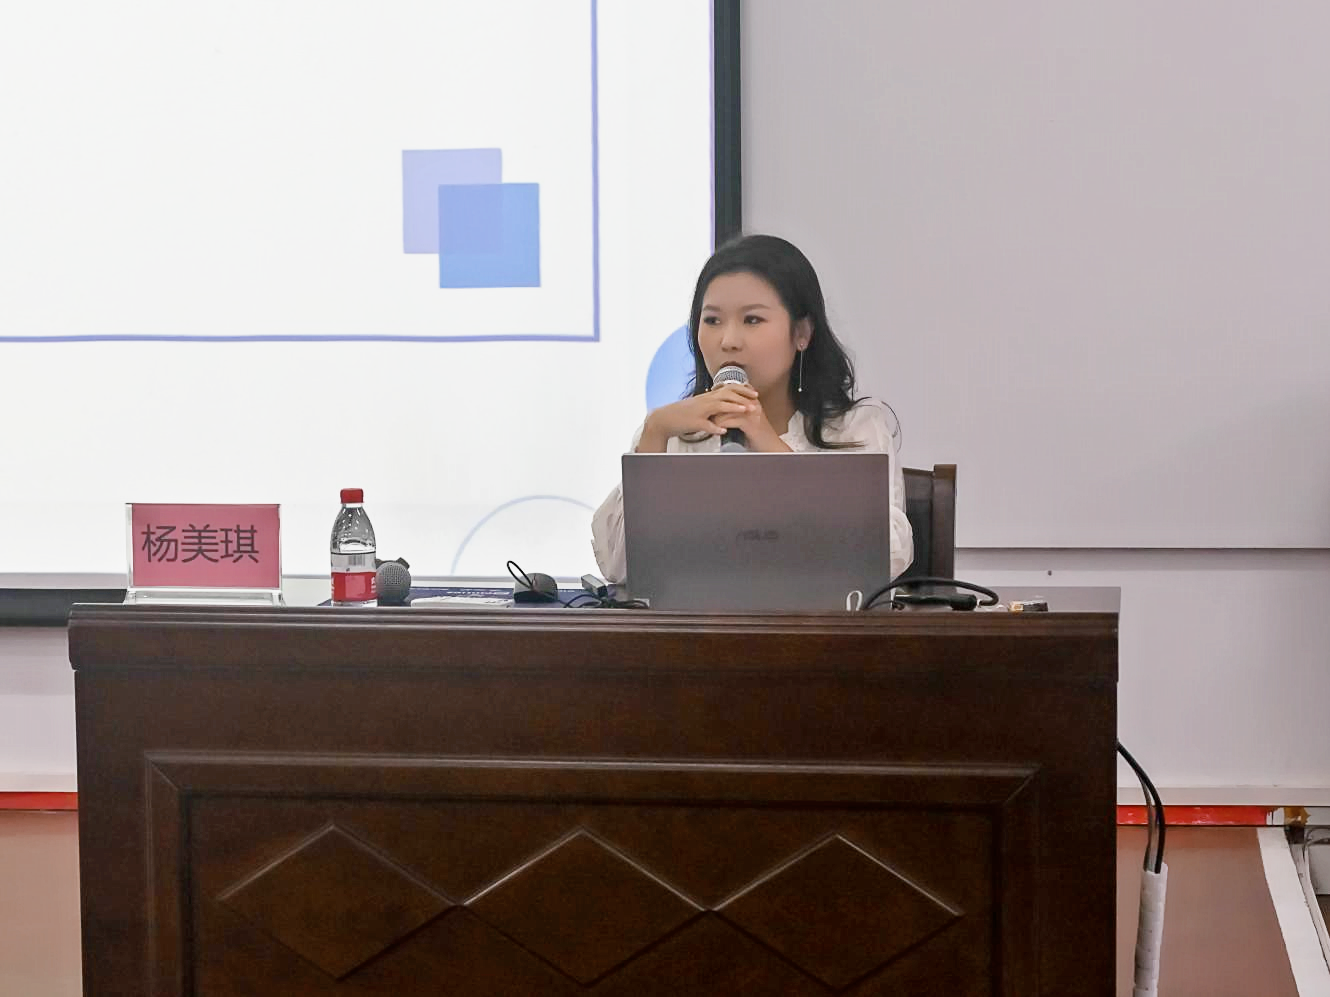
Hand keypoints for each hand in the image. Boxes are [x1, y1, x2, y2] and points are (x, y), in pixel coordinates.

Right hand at [636, 384, 758, 451]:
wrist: (664, 419)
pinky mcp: (693, 422)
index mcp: (707, 397)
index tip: (754, 392)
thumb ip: (712, 406)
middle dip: (743, 396)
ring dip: (734, 407)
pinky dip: (715, 428)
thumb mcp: (700, 408)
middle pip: (727, 394)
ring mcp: (699, 411)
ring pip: (719, 406)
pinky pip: (705, 425)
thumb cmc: (682, 415)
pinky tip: (724, 431)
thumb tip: (724, 406)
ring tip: (747, 410)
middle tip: (756, 400)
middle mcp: (704, 400)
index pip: (727, 389)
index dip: (742, 390)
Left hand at [711, 390, 789, 451]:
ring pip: (728, 408)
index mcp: (753, 401)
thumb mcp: (752, 418)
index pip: (736, 389)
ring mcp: (752, 413)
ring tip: (710, 420)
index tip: (712, 397)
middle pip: (731, 396)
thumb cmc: (760, 434)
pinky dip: (722, 424)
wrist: (771, 445)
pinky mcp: (749, 423)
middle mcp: (753, 404)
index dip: (722, 392)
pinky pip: (731, 420)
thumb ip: (742, 410)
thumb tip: (727, 407)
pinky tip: (717, 427)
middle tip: (708, 409)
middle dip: (717, 402)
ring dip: (717, 415)